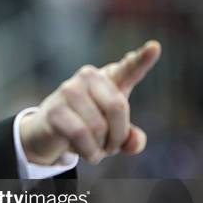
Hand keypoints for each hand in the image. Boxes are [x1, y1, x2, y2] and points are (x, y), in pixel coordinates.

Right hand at [19, 40, 161, 164]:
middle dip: (117, 136)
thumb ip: (130, 139)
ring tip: (96, 151)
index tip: (154, 47)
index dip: (142, 59)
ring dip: (101, 147)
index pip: (129, 68)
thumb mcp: (113, 134)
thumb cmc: (86, 127)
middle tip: (112, 149)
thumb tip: (134, 143)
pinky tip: (88, 154)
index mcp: (109, 78)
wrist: (48, 133)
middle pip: (117, 107)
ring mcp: (69, 90)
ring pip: (98, 125)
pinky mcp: (54, 109)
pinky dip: (89, 151)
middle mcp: (88, 77)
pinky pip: (80, 134)